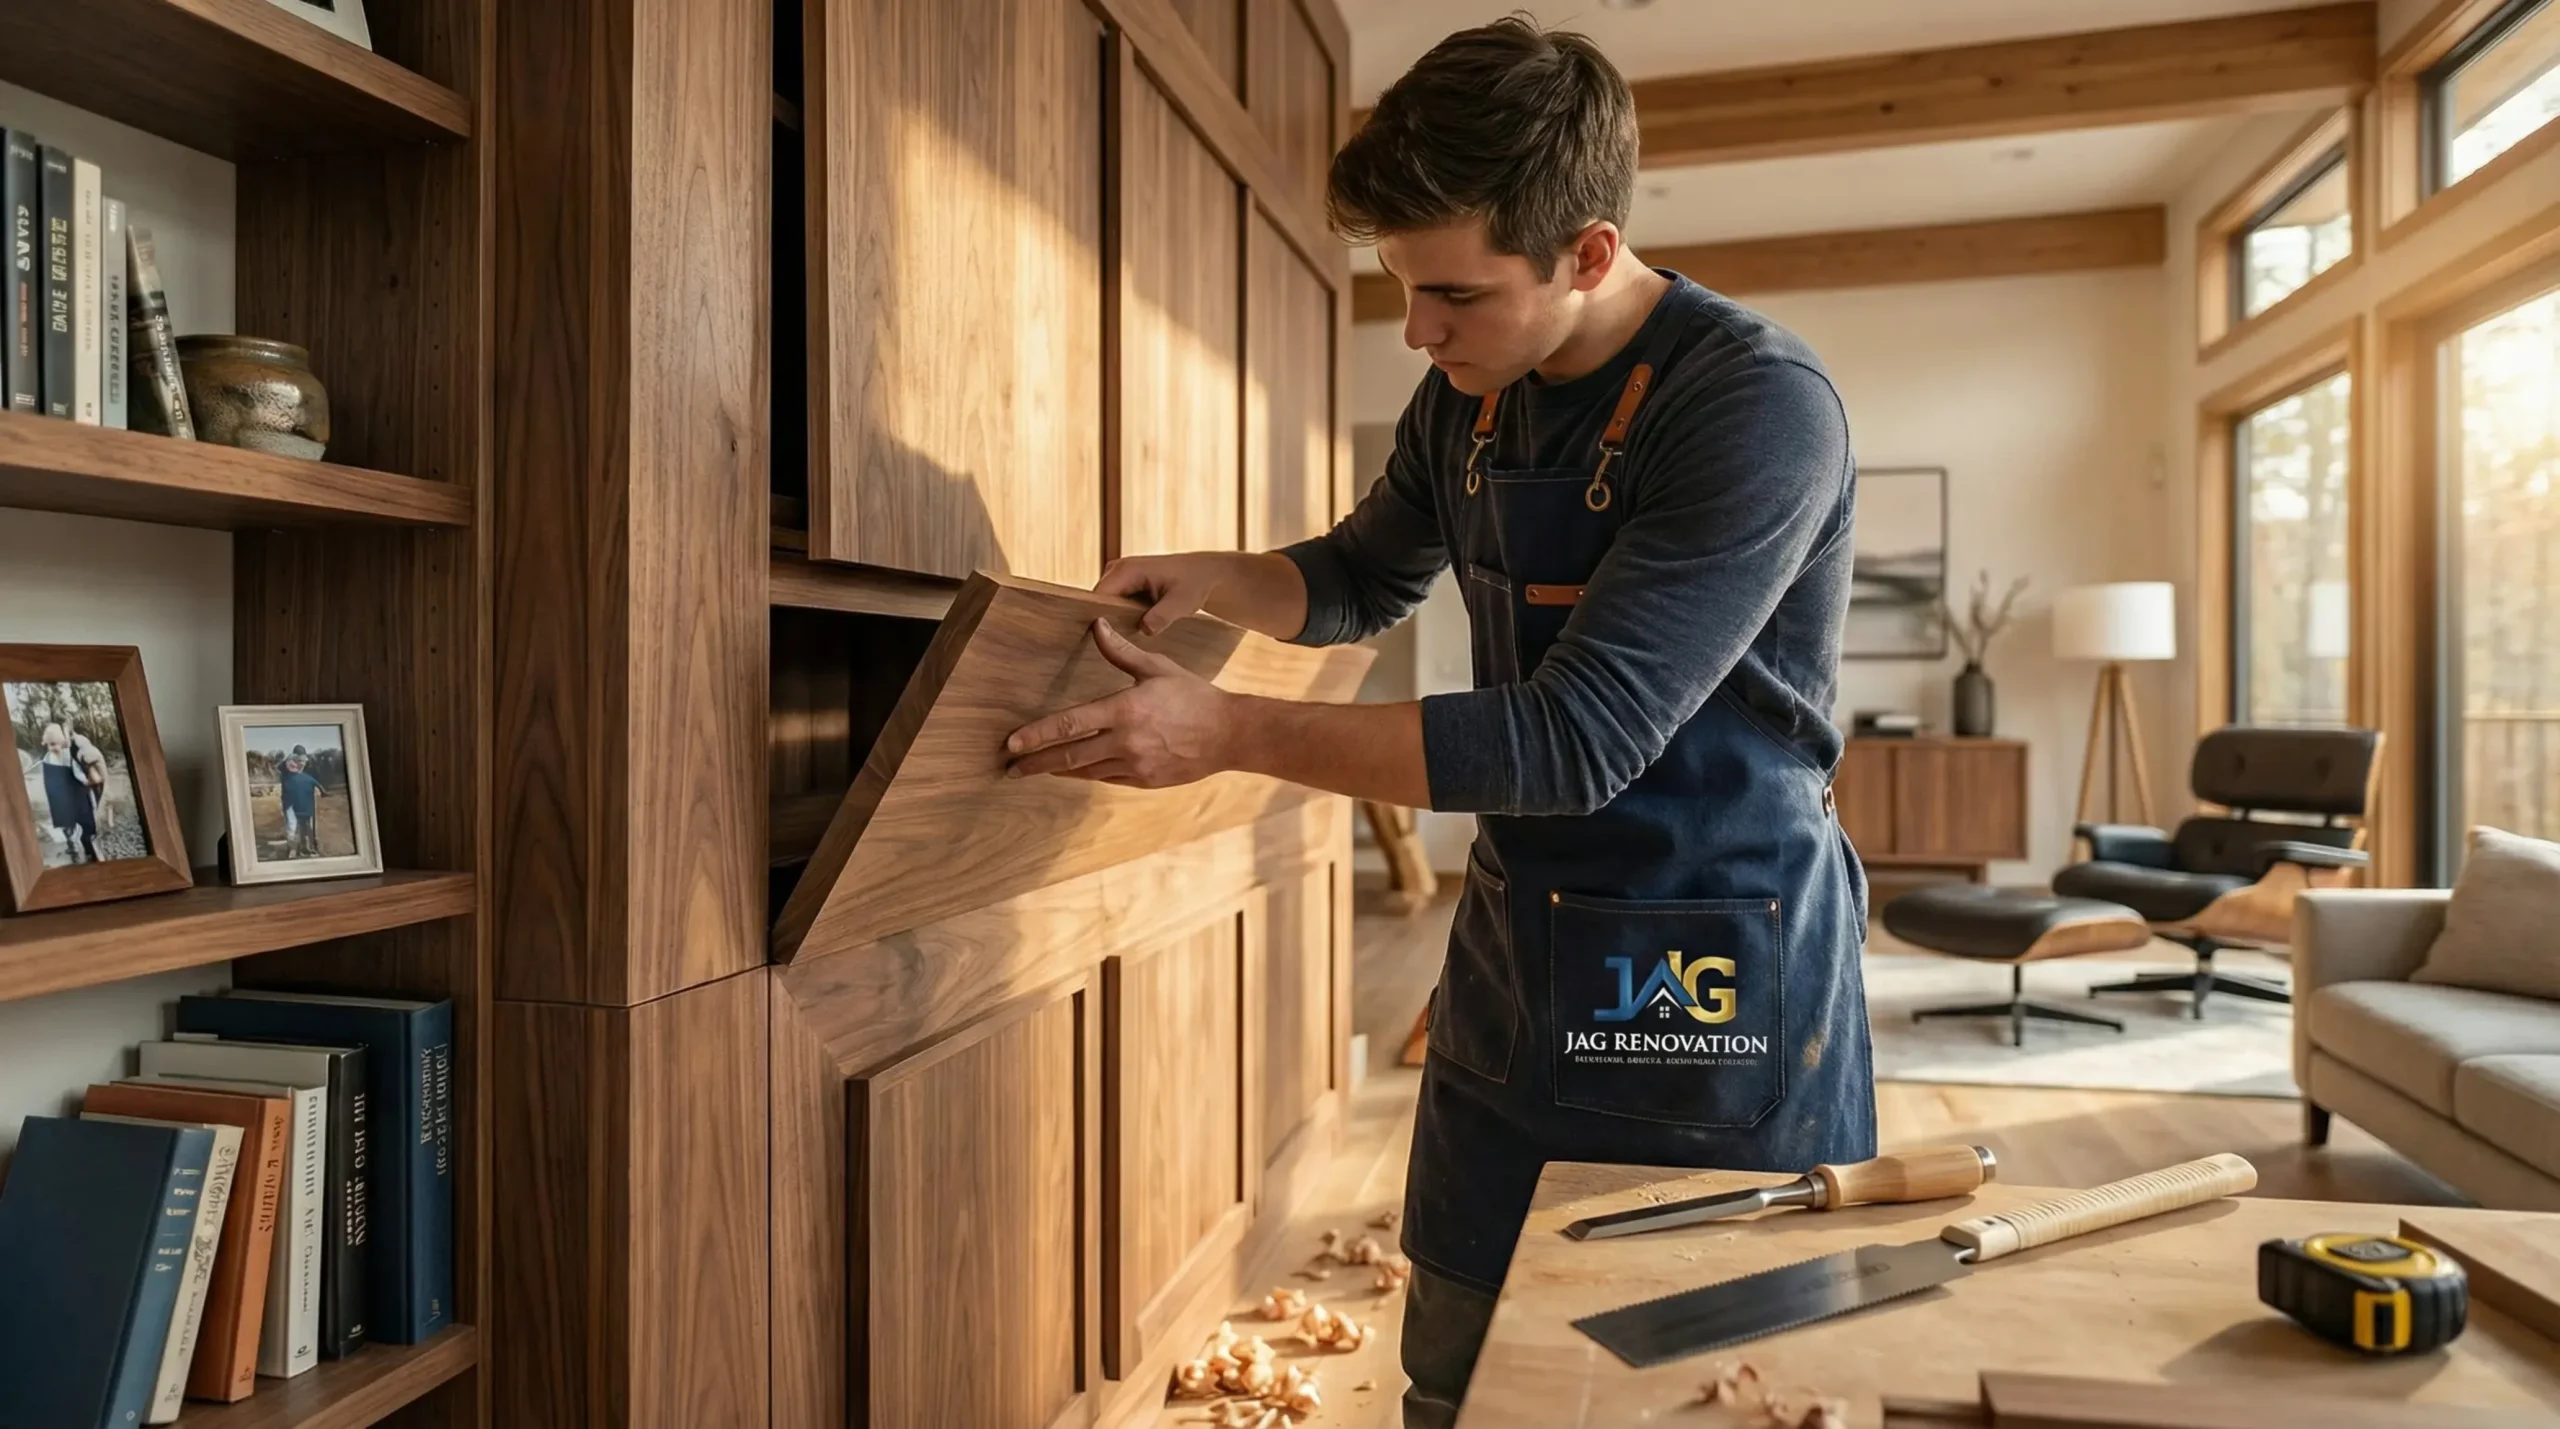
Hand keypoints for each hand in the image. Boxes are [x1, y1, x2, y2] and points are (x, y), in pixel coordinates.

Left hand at [1004, 620, 1236, 786]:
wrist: (1229, 734)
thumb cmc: (1194, 696)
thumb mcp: (1157, 668)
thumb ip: (1121, 652)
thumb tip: (1096, 627)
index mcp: (1124, 710)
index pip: (1070, 724)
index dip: (1037, 734)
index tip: (1012, 743)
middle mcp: (1126, 742)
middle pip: (1069, 755)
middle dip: (1035, 762)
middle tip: (1010, 767)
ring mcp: (1135, 765)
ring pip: (1085, 771)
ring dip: (1057, 770)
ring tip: (1034, 769)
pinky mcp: (1144, 780)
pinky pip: (1106, 778)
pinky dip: (1086, 773)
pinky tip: (1074, 770)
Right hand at [1096, 553, 1230, 634]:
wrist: (1203, 572)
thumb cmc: (1194, 584)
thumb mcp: (1182, 603)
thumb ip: (1162, 616)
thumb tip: (1144, 630)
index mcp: (1127, 570)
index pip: (1098, 597)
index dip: (1095, 618)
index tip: (1100, 640)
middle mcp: (1117, 569)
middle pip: (1097, 602)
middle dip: (1103, 621)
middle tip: (1113, 646)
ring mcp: (1118, 574)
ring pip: (1103, 604)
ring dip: (1110, 620)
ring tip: (1121, 640)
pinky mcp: (1122, 582)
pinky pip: (1112, 602)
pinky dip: (1117, 615)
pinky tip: (1127, 631)